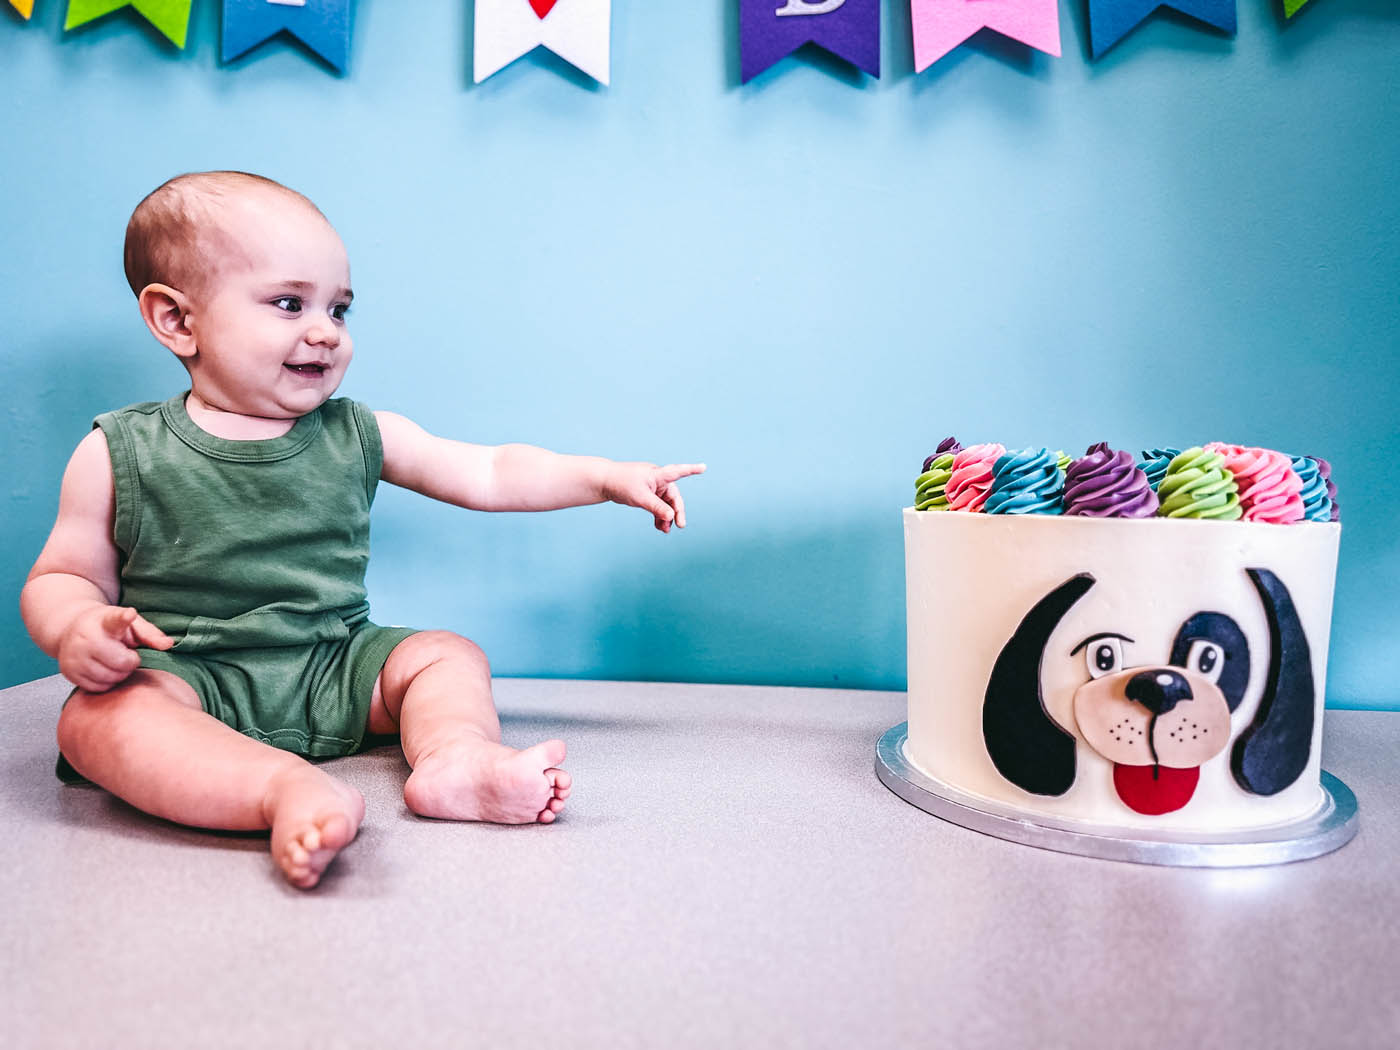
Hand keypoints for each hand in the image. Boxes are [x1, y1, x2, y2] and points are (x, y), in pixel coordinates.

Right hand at [57, 605, 174, 693]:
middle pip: (121, 662)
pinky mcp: (69, 672)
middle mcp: (86, 637)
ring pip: (110, 677)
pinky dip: (107, 683)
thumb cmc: (108, 627)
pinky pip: (98, 687)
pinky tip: (104, 669)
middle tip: (127, 654)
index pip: (115, 620)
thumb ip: (150, 634)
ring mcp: (74, 655)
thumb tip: (169, 644)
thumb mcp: (130, 624)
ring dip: (119, 674)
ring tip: (115, 661)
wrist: (70, 629)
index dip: (124, 618)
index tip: (130, 614)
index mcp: (105, 621)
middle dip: (131, 661)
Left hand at [603, 462, 705, 532]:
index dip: (691, 470)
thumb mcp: (641, 498)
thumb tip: (672, 517)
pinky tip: (660, 526)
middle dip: (676, 511)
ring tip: (665, 530)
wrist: (604, 482)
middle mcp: (658, 479)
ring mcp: (653, 487)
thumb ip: (657, 508)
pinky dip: (659, 515)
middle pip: (673, 497)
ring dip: (666, 516)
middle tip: (680, 525)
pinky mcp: (647, 494)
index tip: (704, 467)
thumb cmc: (621, 484)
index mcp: (658, 474)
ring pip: (665, 504)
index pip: (678, 471)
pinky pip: (657, 506)